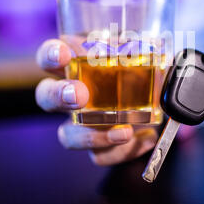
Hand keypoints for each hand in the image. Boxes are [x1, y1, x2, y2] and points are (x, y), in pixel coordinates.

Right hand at [35, 39, 156, 164]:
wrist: (156, 101)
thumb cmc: (139, 71)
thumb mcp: (141, 56)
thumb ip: (141, 51)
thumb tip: (150, 48)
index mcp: (76, 66)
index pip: (50, 56)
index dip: (51, 55)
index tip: (64, 55)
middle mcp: (71, 95)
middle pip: (46, 97)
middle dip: (59, 96)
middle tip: (79, 96)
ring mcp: (81, 123)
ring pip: (68, 136)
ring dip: (92, 136)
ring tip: (124, 132)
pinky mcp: (98, 146)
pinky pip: (100, 156)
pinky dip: (123, 151)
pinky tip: (145, 138)